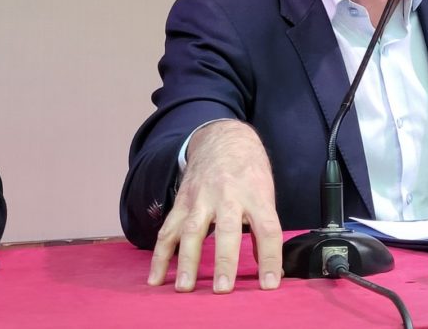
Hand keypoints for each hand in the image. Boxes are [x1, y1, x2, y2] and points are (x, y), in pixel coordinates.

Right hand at [147, 120, 282, 292]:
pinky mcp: (182, 202)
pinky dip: (160, 255)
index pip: (268, 228)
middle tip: (222, 288)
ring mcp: (202, 197)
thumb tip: (268, 268)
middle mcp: (228, 195)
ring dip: (187, 260)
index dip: (270, 257)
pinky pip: (168, 230)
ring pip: (192, 229)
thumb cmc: (249, 171)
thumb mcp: (265, 192)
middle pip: (227, 229)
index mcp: (255, 194)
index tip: (269, 284)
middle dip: (225, 260)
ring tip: (184, 287)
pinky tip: (156, 277)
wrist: (223, 139)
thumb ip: (263, 228)